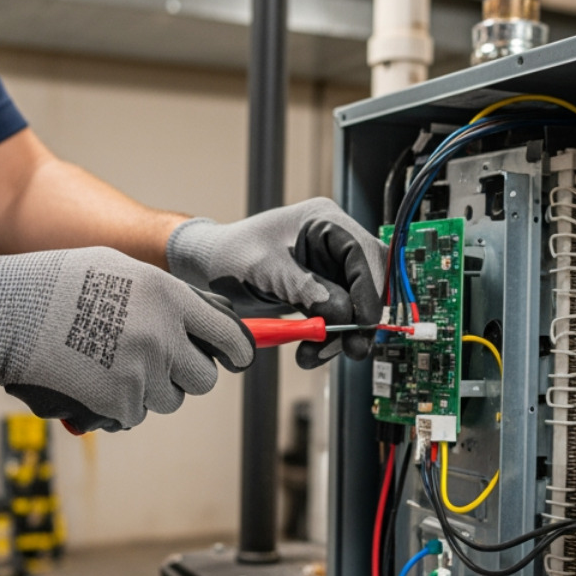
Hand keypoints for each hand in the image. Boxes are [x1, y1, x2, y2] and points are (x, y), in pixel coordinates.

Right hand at [0, 247, 253, 431]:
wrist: (7, 314)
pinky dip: (117, 405)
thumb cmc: (57, 285)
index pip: (230, 337)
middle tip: (161, 365)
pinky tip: (92, 379)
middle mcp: (164, 337)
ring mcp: (142, 373)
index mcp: (171, 299)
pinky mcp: (119, 403)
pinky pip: (134, 414)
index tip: (233, 358)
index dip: (235, 352)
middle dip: (186, 375)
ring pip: (168, 399)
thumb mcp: (122, 269)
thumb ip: (165, 294)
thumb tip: (198, 317)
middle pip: (203, 379)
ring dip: (149, 389)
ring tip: (112, 364)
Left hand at [165, 198, 384, 368]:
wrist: (207, 271)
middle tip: (352, 348)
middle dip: (360, 317)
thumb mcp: (263, 268)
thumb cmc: (229, 255)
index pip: (362, 252)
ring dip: (341, 335)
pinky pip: (336, 319)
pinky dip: (326, 339)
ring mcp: (328, 268)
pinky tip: (310, 353)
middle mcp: (332, 243)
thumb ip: (303, 287)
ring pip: (354, 305)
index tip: (365, 321)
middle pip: (366, 281)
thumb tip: (341, 313)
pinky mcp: (320, 292)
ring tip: (315, 355)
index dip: (369, 288)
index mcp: (323, 221)